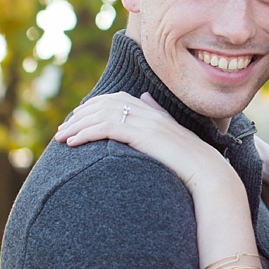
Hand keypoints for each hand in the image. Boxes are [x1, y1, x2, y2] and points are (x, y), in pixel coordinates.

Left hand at [55, 92, 229, 194]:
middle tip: (62, 130)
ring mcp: (146, 122)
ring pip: (102, 114)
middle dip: (80, 115)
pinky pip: (107, 128)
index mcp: (154, 112)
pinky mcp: (143, 135)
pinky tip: (73, 144)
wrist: (207, 172)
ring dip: (77, 126)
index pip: (116, 98)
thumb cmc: (190, 161)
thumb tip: (144, 96)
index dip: (93, 106)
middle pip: (105, 104)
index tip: (76, 119)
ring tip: (61, 138)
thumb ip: (157, 115)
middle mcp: (149, 113)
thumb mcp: (172, 134)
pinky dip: (86, 134)